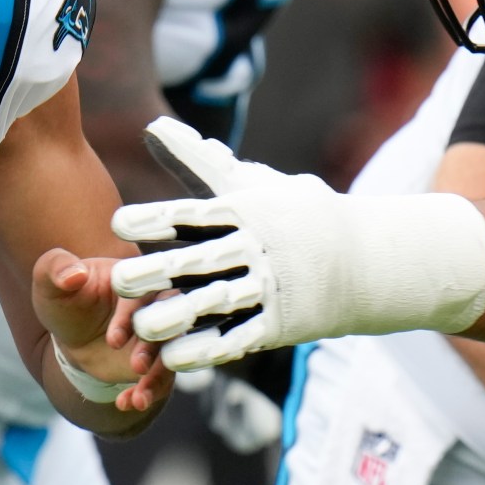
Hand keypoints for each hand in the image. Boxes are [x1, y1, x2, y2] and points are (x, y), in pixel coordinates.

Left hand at [32, 248, 172, 413]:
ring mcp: (159, 333)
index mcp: (132, 277)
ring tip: (139, 399)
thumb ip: (55, 268)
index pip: (142, 292)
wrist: (73, 333)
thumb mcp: (50, 282)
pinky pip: (163, 378)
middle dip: (154, 346)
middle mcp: (153, 303)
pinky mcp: (158, 359)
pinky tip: (127, 403)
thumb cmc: (64, 300)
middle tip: (136, 367)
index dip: (131, 316)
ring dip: (158, 376)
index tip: (112, 340)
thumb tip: (74, 275)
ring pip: (171, 353)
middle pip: (167, 322)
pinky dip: (149, 393)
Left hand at [110, 118, 358, 368]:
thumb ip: (196, 160)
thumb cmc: (296, 213)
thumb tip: (151, 126)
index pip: (194, 213)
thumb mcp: (250, 182)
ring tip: (140, 328)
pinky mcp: (280, 322)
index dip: (156, 219)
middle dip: (159, 271)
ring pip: (216, 303)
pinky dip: (206, 350)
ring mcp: (270, 286)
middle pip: (200, 260)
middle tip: (118, 279)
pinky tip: (172, 359)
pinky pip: (238, 337)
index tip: (119, 223)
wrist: (366, 259)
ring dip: (178, 317)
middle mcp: (254, 248)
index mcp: (245, 212)